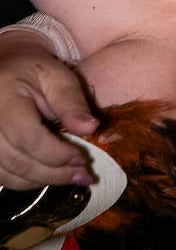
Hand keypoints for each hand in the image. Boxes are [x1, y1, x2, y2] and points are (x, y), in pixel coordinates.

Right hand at [0, 32, 98, 189]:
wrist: (8, 69)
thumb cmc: (34, 71)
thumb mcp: (57, 77)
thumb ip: (72, 103)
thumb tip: (91, 128)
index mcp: (4, 99)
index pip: (27, 137)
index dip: (56, 154)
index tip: (81, 158)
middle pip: (18, 161)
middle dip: (54, 172)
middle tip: (82, 174)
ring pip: (9, 175)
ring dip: (42, 180)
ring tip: (70, 176)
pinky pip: (2, 176)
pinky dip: (26, 180)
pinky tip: (47, 174)